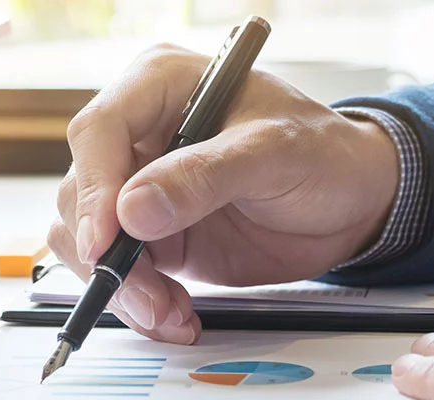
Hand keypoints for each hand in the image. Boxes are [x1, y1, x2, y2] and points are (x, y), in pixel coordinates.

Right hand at [46, 44, 401, 343]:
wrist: (351, 203)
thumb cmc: (322, 154)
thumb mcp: (274, 154)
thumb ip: (203, 177)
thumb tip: (132, 211)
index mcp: (159, 87)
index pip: (99, 131)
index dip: (94, 187)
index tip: (105, 241)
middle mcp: (136, 135)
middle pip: (82, 193)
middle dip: (109, 254)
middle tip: (149, 295)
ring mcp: (136, 187)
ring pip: (85, 238)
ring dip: (122, 285)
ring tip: (169, 312)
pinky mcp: (145, 234)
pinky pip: (115, 270)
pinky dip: (137, 301)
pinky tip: (174, 315)